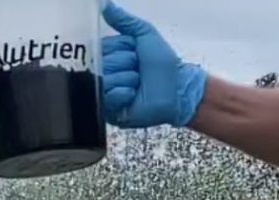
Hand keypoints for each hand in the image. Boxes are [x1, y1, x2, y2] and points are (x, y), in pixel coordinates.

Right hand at [101, 1, 206, 128]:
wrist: (177, 89)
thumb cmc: (164, 65)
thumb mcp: (145, 34)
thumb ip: (124, 21)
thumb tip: (104, 5)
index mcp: (110, 56)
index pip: (101, 48)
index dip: (120, 49)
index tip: (135, 53)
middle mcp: (104, 74)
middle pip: (103, 64)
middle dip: (126, 65)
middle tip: (139, 70)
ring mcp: (106, 94)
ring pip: (106, 80)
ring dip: (129, 80)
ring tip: (140, 84)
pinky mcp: (110, 111)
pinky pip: (109, 97)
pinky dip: (126, 93)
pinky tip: (135, 95)